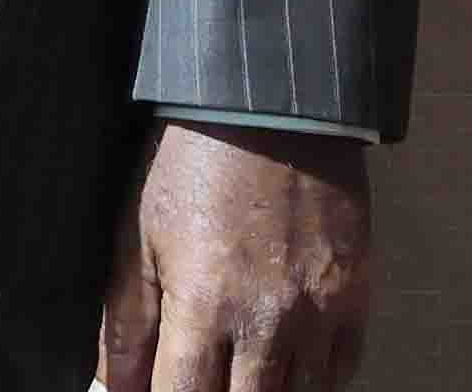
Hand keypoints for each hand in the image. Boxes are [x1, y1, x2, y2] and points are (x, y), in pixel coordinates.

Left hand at [95, 120, 374, 391]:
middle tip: (199, 375)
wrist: (270, 107)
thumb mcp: (138, 235)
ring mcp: (319, 314)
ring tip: (240, 369)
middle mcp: (268, 323)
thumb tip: (115, 387)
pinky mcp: (356, 298)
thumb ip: (126, 323)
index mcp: (205, 307)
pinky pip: (341, 371)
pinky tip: (285, 360)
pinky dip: (312, 378)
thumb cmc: (192, 165)